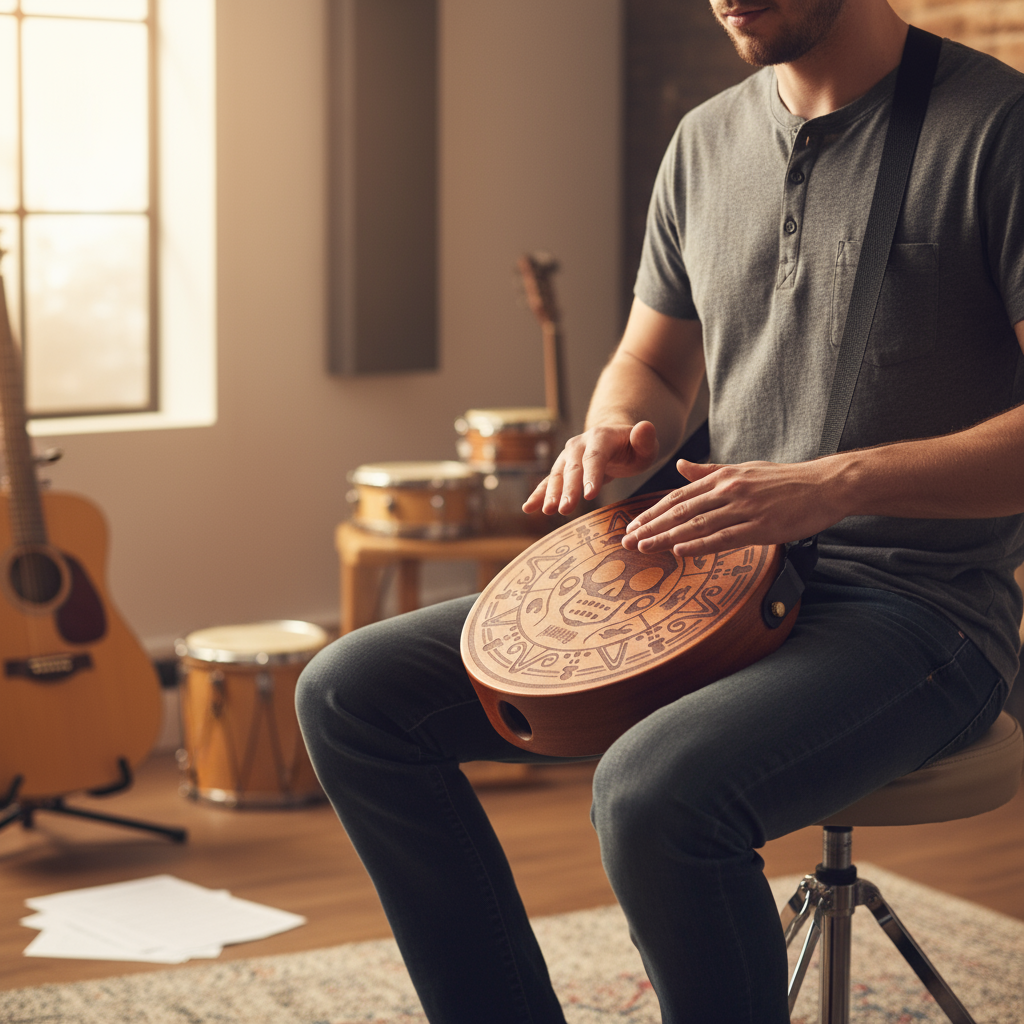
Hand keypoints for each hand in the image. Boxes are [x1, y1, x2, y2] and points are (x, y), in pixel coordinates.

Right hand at [523, 421, 659, 515]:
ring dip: (551, 494)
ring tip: (548, 511)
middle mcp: (579, 445)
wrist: (616, 442)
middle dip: (568, 490)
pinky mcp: (562, 470)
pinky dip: (538, 494)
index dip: (591, 475)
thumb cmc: (634, 448)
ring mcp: (568, 457)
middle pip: (573, 469)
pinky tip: (528, 508)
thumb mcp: (646, 444)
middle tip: (566, 509)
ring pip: (558, 476)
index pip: (595, 457)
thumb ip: (645, 439)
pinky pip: (549, 482)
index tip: (590, 495)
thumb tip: (645, 427)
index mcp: (600, 437)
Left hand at [622, 457, 847, 555]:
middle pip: (680, 511)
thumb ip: (708, 471)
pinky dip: (699, 545)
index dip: (652, 512)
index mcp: (722, 477)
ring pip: (696, 525)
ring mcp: (744, 508)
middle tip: (627, 541)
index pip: (678, 497)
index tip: (632, 525)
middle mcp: (728, 490)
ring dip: (666, 537)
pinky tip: (679, 551)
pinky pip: (723, 538)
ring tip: (644, 547)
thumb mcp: (743, 469)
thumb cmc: (784, 480)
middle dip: (650, 526)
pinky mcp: (761, 526)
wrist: (824, 485)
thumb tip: (680, 465)